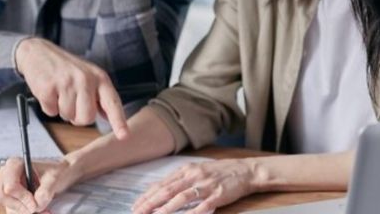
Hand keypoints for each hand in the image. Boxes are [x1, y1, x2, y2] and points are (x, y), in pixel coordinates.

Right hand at [0, 157, 79, 213]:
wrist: (59, 176)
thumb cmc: (55, 171)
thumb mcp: (54, 178)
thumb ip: (46, 190)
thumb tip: (37, 204)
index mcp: (14, 164)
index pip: (10, 186)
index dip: (22, 198)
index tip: (35, 204)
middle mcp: (6, 175)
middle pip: (2, 197)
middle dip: (22, 207)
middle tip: (38, 209)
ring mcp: (6, 188)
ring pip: (8, 207)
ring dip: (26, 212)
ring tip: (45, 211)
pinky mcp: (10, 200)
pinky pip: (13, 212)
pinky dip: (26, 213)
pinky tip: (40, 211)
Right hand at [15, 37, 128, 138]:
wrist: (38, 52)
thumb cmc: (66, 67)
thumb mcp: (89, 75)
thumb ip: (99, 96)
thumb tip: (108, 117)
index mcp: (99, 77)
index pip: (112, 102)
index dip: (119, 121)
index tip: (124, 136)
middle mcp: (85, 79)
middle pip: (87, 118)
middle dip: (78, 117)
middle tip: (71, 102)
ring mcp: (67, 82)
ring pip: (68, 116)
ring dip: (62, 110)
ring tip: (59, 92)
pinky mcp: (48, 87)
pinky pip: (51, 112)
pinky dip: (48, 106)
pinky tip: (49, 91)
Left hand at [132, 158, 256, 213]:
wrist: (244, 170)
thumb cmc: (218, 172)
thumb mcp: (195, 170)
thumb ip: (177, 179)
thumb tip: (155, 188)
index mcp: (186, 170)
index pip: (162, 184)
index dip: (147, 195)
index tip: (135, 205)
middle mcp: (193, 175)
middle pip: (168, 190)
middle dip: (151, 202)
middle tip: (138, 212)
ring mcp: (205, 185)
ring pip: (182, 197)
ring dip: (167, 207)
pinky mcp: (217, 195)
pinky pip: (203, 205)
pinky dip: (193, 212)